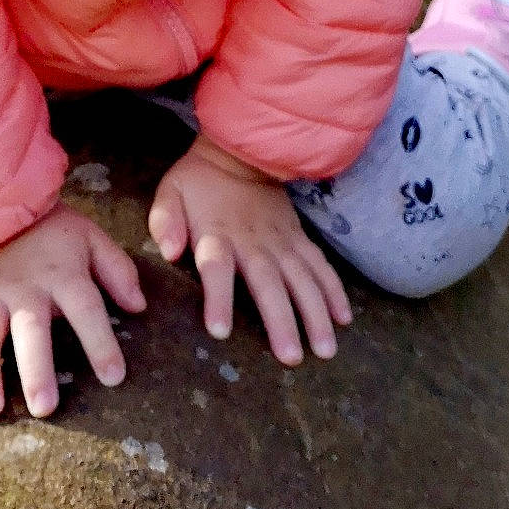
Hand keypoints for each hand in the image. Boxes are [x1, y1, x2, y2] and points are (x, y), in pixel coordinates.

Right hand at [0, 202, 145, 418]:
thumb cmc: (51, 229)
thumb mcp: (91, 238)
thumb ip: (117, 271)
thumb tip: (140, 307)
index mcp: (61, 274)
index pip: (86, 308)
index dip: (101, 341)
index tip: (114, 377)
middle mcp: (24, 288)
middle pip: (32, 330)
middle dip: (37, 368)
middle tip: (45, 408)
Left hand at [147, 133, 350, 366]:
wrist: (241, 150)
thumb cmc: (200, 180)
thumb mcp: (171, 193)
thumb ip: (165, 222)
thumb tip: (170, 252)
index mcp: (217, 234)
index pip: (215, 267)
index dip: (218, 297)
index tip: (220, 330)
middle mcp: (252, 242)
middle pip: (268, 283)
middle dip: (280, 320)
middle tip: (291, 358)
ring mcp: (281, 241)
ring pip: (302, 279)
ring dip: (315, 314)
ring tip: (325, 349)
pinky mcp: (298, 238)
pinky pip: (320, 266)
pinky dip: (334, 291)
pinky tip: (343, 318)